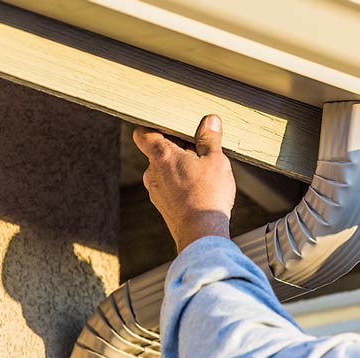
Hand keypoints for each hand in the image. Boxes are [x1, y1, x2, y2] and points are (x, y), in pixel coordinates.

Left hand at [133, 115, 235, 252]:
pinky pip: (168, 186)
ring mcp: (155, 190)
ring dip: (180, 166)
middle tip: (199, 149)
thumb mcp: (216, 160)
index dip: (153, 126)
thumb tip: (210, 121)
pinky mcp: (162, 205)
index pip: (143, 133)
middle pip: (158, 151)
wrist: (201, 234)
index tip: (169, 126)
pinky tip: (199, 189)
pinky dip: (180, 183)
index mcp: (162, 156)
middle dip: (177, 148)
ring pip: (165, 170)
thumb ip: (210, 139)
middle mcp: (152, 172)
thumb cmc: (208, 195)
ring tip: (203, 171)